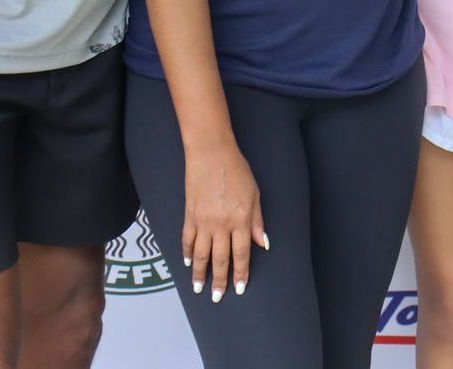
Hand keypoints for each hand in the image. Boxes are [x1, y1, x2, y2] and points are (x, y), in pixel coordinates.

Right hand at [182, 141, 267, 301]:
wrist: (211, 154)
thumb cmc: (237, 171)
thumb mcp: (255, 194)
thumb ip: (258, 221)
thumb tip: (264, 244)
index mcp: (241, 219)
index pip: (242, 253)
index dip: (241, 273)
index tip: (240, 288)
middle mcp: (221, 224)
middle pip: (221, 259)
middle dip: (220, 281)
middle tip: (217, 298)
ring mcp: (203, 221)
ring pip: (201, 255)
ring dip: (200, 274)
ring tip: (199, 289)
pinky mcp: (189, 216)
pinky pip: (188, 241)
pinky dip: (188, 254)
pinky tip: (189, 264)